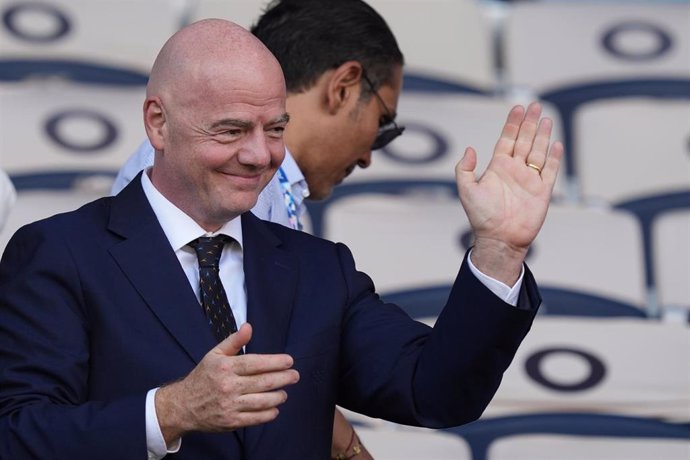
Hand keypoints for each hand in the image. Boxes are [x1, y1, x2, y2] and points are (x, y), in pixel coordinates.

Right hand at [156, 323, 299, 442]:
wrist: (184, 405)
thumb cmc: (203, 377)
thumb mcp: (215, 354)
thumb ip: (234, 341)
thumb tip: (248, 327)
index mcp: (225, 367)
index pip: (256, 363)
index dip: (275, 362)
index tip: (289, 361)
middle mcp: (228, 386)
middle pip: (263, 382)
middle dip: (283, 378)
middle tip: (295, 376)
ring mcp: (230, 405)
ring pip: (262, 401)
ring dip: (278, 396)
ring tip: (284, 392)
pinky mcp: (231, 422)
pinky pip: (255, 418)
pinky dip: (269, 413)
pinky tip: (275, 408)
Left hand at [455, 102, 562, 284]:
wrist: (499, 238)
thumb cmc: (481, 217)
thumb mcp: (466, 190)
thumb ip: (464, 169)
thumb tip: (470, 149)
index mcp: (498, 167)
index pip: (507, 139)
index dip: (513, 124)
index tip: (518, 108)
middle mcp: (515, 170)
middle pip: (525, 140)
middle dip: (530, 123)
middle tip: (536, 105)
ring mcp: (529, 179)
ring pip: (539, 152)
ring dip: (543, 135)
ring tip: (546, 118)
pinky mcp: (542, 191)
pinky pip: (550, 171)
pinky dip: (555, 157)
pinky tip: (556, 144)